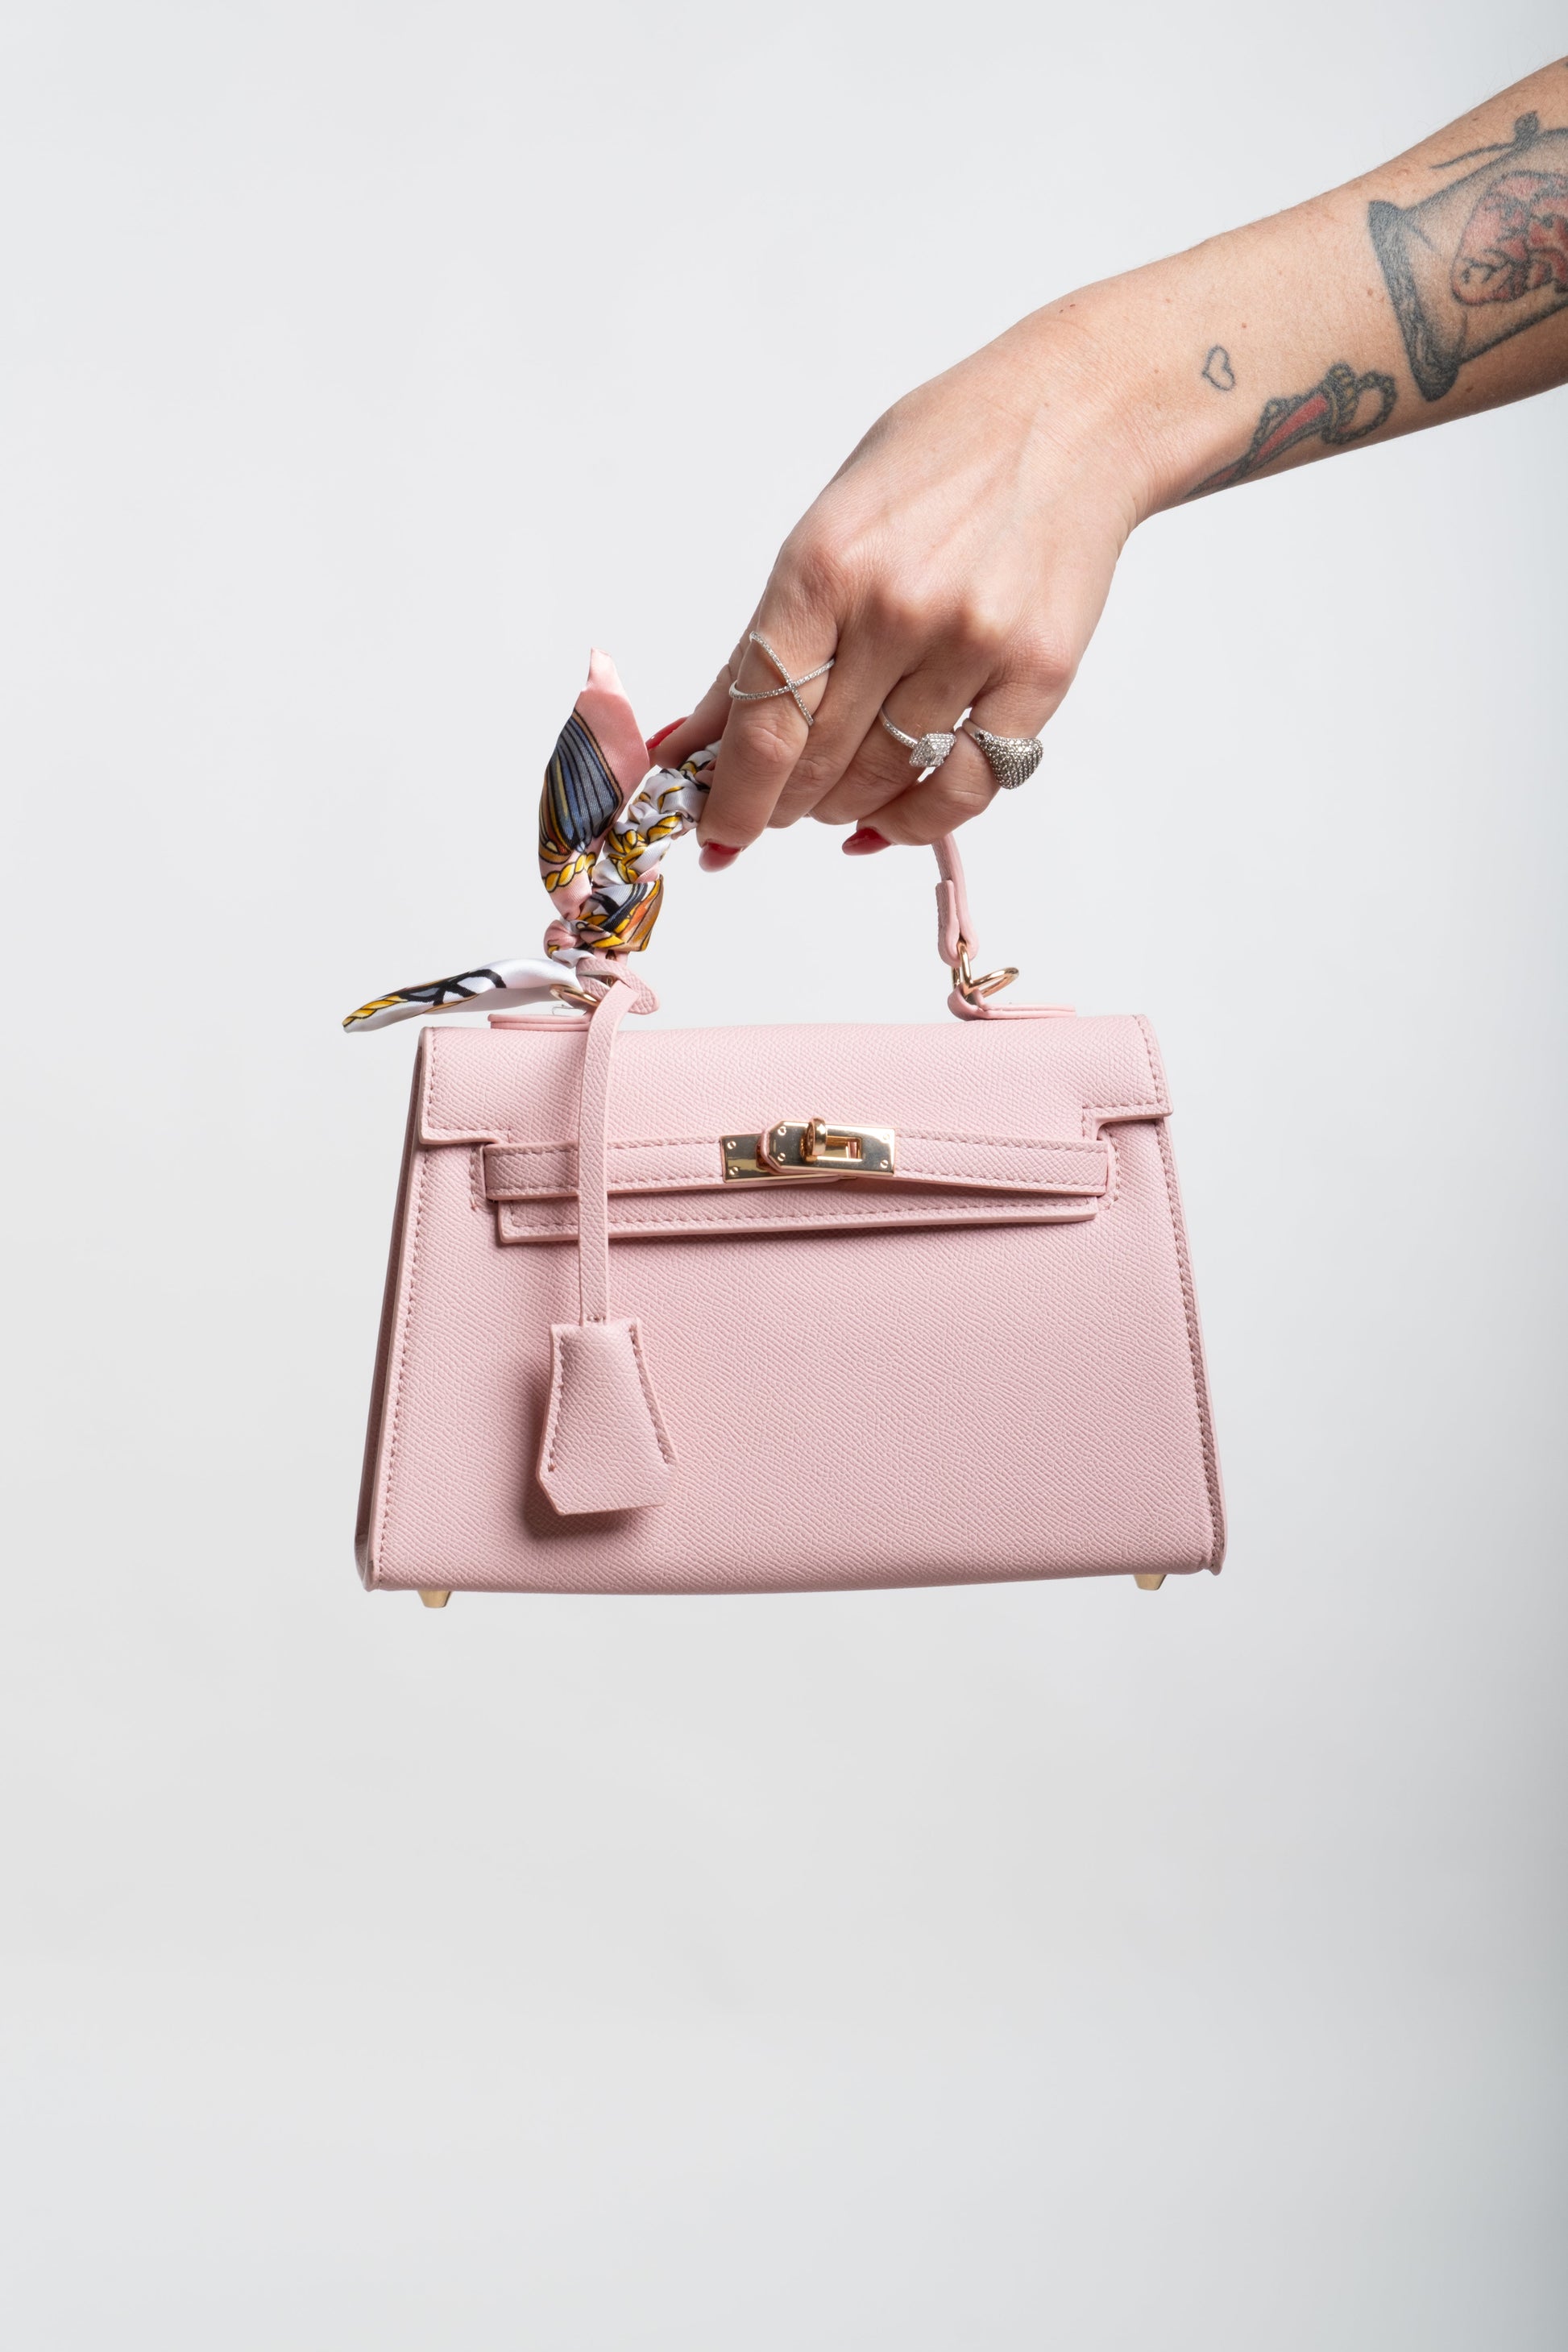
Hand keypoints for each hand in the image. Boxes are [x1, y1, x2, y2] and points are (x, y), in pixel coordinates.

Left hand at [653, 302, 1156, 863]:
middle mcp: (897, 609)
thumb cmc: (939, 463)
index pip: (762, 719)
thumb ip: (765, 640)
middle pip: (817, 761)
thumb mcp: (828, 526)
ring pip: (885, 782)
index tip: (711, 833)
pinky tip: (887, 821)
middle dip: (779, 806)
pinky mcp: (1039, 675)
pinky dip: (916, 821)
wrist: (1072, 418)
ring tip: (831, 799)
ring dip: (842, 810)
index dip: (730, 795)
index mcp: (826, 563)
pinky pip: (967, 789)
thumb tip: (696, 738)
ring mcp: (973, 646)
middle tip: (770, 811)